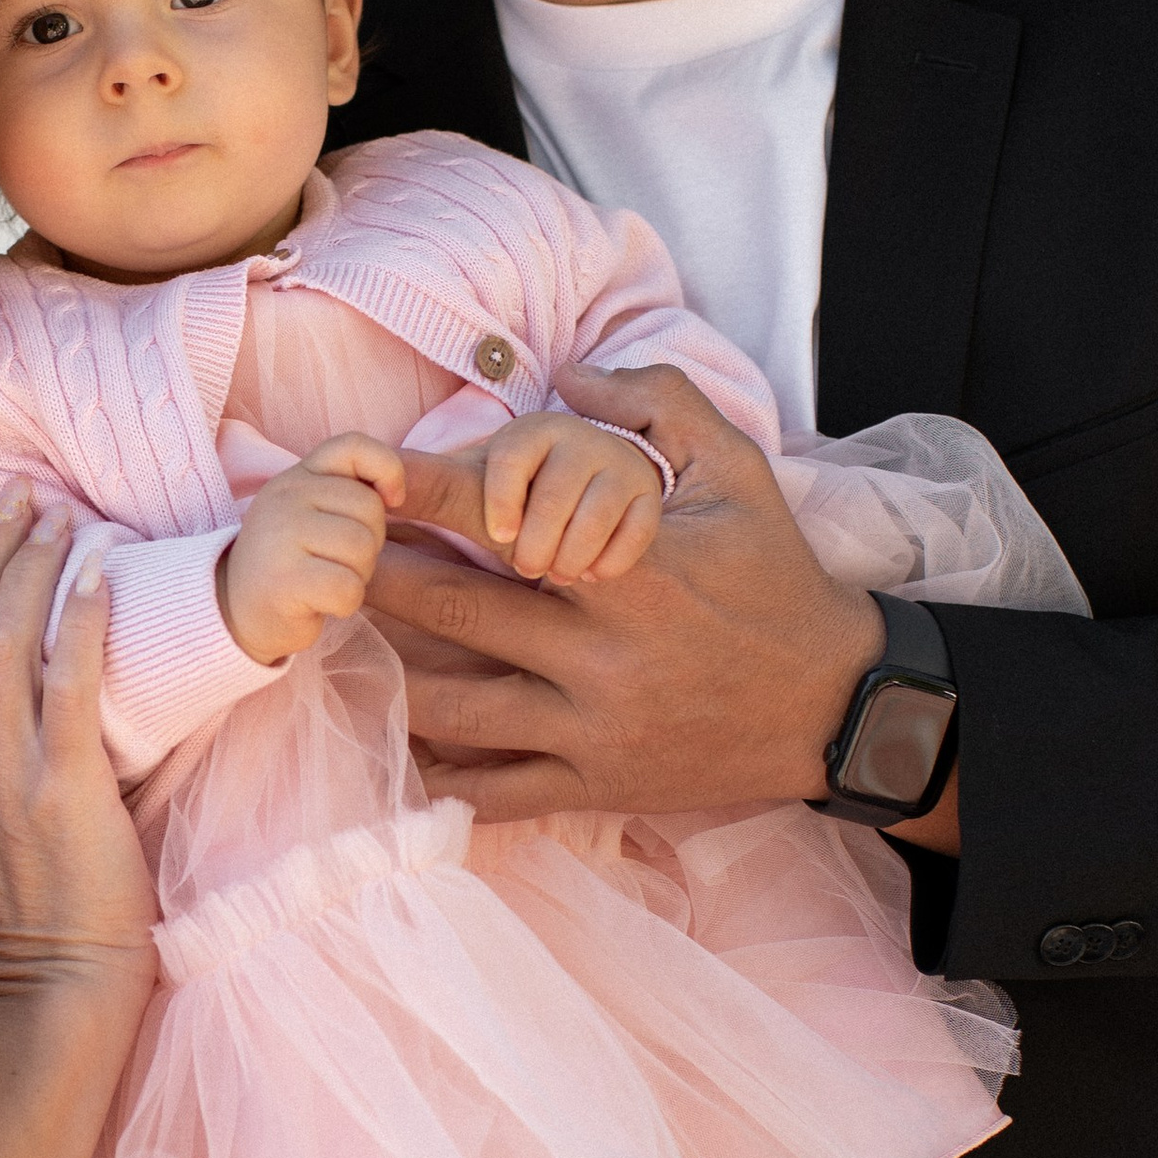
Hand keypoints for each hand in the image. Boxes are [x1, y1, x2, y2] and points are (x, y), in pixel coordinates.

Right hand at [0, 484, 154, 983]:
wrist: (57, 986)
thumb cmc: (27, 915)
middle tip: (15, 496)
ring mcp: (2, 777)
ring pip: (1, 641)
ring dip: (29, 566)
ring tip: (55, 516)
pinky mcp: (63, 788)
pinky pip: (66, 681)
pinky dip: (79, 618)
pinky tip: (98, 572)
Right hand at [218, 432, 495, 666]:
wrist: (234, 611)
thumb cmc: (292, 561)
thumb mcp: (313, 511)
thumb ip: (349, 489)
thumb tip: (398, 491)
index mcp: (298, 475)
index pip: (353, 447)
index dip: (387, 468)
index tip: (393, 500)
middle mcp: (285, 496)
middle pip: (370, 510)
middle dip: (369, 544)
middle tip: (336, 561)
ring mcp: (280, 535)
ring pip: (362, 549)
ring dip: (358, 576)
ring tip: (327, 580)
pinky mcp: (283, 579)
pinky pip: (348, 588)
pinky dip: (344, 604)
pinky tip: (319, 603)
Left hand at [367, 363, 883, 821]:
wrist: (838, 706)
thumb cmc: (779, 578)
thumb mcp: (738, 471)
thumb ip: (658, 403)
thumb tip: (571, 368)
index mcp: (628, 570)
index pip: (502, 520)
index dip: (420, 494)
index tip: (361, 473)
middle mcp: (600, 652)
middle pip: (455, 613)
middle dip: (377, 580)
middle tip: (320, 551)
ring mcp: (592, 726)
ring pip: (456, 706)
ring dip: (386, 670)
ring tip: (333, 638)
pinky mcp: (595, 782)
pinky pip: (494, 789)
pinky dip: (434, 771)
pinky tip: (389, 740)